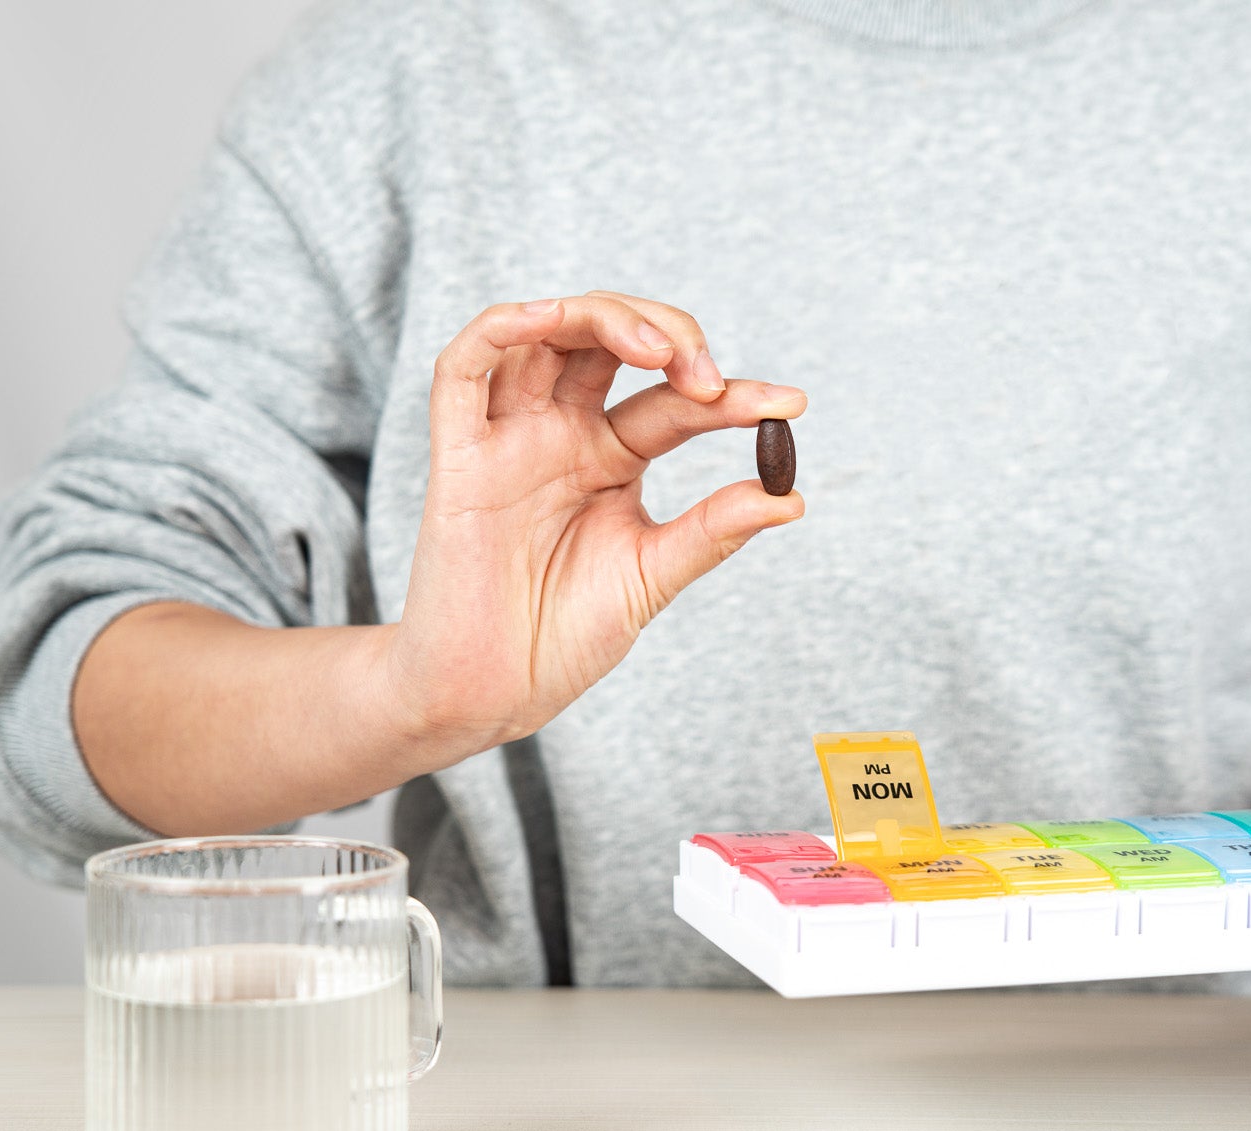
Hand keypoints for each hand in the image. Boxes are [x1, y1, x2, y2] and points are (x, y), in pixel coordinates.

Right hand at [378, 292, 805, 760]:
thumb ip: (713, 529)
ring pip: (544, 333)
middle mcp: (560, 435)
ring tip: (657, 350)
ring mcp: (510, 439)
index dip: (733, 396)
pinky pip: (462, 369)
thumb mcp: (653, 575)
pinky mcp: (458, 456)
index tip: (790, 404)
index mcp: (610, 459)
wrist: (494, 693)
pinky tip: (548, 317)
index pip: (674, 403)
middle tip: (710, 380)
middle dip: (668, 337)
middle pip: (609, 342)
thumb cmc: (563, 637)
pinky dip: (501, 327)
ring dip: (602, 317)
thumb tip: (792, 497)